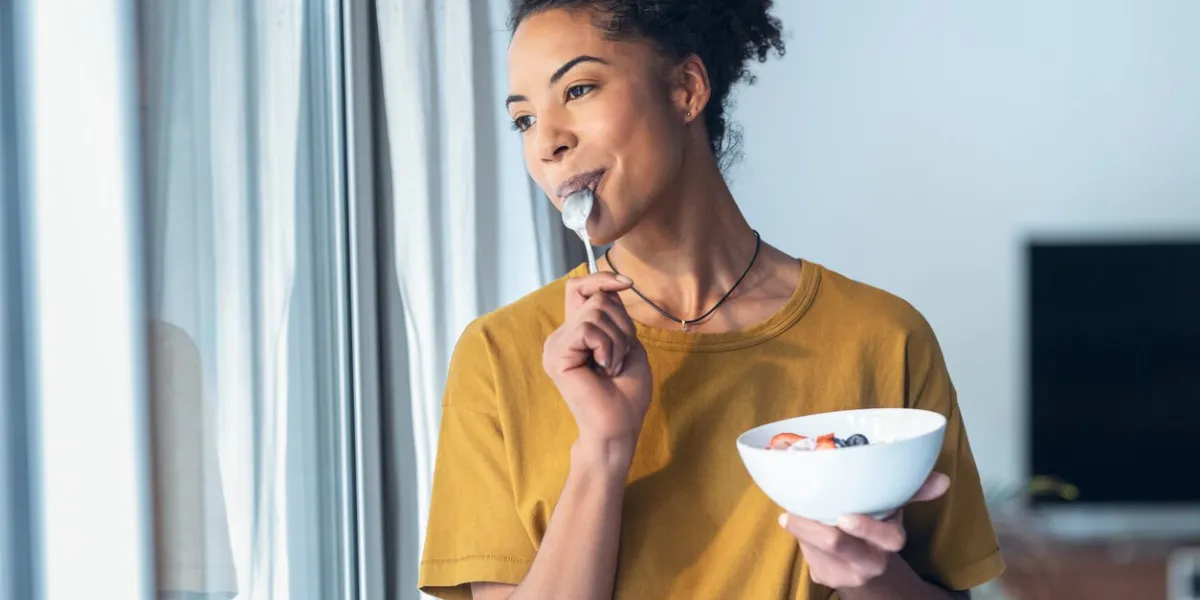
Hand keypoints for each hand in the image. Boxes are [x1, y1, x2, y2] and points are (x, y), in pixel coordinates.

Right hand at [543, 273, 652, 451]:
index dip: (601, 278)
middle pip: (595, 299)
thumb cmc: (626, 392)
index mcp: (575, 333)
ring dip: (616, 341)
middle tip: (618, 357)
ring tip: (611, 367)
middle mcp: (561, 336)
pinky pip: (589, 329)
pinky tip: (604, 370)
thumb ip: (614, 315)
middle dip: (621, 325)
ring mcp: (556, 345)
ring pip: (595, 312)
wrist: (619, 426)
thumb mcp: (627, 343)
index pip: (579, 288)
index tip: (627, 283)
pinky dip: (607, 347)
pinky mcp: (556, 355)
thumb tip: (606, 289)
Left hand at [779, 472, 950, 589]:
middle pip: (838, 545)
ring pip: (815, 547)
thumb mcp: (894, 509)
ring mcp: (844, 573)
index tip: (844, 516)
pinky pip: (806, 554)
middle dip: (812, 529)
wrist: (863, 567)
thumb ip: (915, 490)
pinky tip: (798, 523)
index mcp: (890, 542)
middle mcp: (870, 562)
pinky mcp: (823, 577)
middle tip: (790, 514)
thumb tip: (944, 480)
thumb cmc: (875, 527)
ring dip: (801, 527)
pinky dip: (799, 535)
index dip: (866, 528)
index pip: (885, 538)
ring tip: (792, 511)